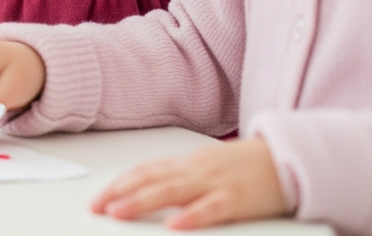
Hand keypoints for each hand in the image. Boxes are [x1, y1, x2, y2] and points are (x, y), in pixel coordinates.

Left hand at [91, 138, 287, 228]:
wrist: (287, 158)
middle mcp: (195, 170)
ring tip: (119, 213)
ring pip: (172, 191)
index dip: (118, 184)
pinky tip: (174, 225)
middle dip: (119, 193)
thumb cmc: (243, 167)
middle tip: (96, 207)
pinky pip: (212, 207)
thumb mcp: (206, 169)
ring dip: (142, 201)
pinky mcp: (238, 198)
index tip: (96, 198)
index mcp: (186, 164)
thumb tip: (147, 192)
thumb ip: (179, 179)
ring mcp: (215, 182)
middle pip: (150, 179)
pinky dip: (192, 216)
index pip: (144, 171)